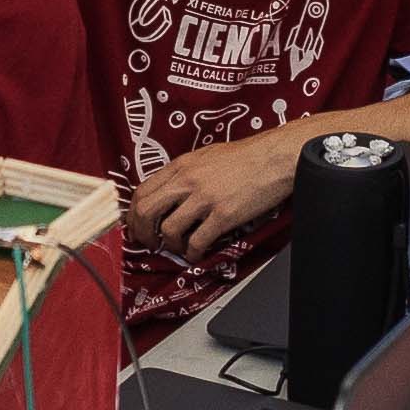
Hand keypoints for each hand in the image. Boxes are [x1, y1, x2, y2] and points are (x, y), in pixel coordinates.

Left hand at [128, 132, 297, 262]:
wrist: (275, 157)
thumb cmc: (247, 156)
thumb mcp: (206, 156)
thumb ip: (185, 172)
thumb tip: (171, 190)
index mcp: (181, 165)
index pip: (142, 191)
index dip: (134, 213)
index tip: (137, 225)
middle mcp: (187, 180)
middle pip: (146, 211)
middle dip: (142, 233)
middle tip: (149, 243)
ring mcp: (204, 198)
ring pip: (168, 230)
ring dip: (170, 246)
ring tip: (179, 248)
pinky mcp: (223, 215)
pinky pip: (197, 241)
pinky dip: (193, 253)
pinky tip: (197, 253)